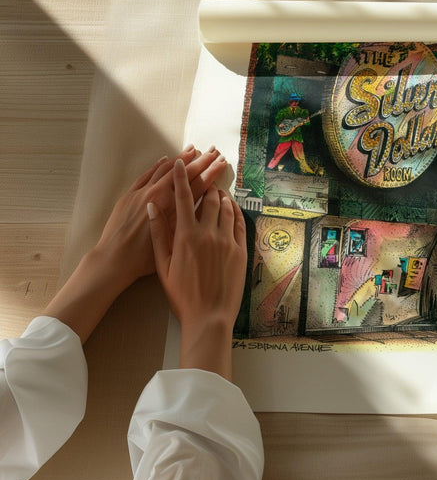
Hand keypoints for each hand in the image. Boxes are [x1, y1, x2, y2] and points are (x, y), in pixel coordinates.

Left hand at [96, 146, 227, 288]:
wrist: (114, 259)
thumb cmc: (144, 257)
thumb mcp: (173, 240)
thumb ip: (187, 219)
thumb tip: (202, 205)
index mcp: (171, 207)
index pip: (197, 184)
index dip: (211, 172)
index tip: (221, 162)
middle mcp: (158, 195)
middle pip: (184, 173)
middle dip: (201, 161)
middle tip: (214, 151)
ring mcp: (142, 192)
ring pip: (165, 169)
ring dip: (181, 158)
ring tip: (193, 149)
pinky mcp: (130, 195)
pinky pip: (146, 174)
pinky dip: (158, 165)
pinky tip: (166, 159)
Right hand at [148, 160, 246, 378]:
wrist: (209, 316)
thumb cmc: (182, 295)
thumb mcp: (163, 266)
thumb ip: (158, 234)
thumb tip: (152, 207)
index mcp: (186, 235)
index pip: (183, 198)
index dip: (181, 177)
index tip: (180, 162)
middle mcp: (209, 233)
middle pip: (209, 198)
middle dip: (206, 182)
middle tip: (205, 174)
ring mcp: (227, 241)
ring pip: (226, 208)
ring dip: (221, 195)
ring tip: (216, 190)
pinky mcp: (240, 250)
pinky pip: (239, 223)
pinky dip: (234, 211)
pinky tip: (231, 208)